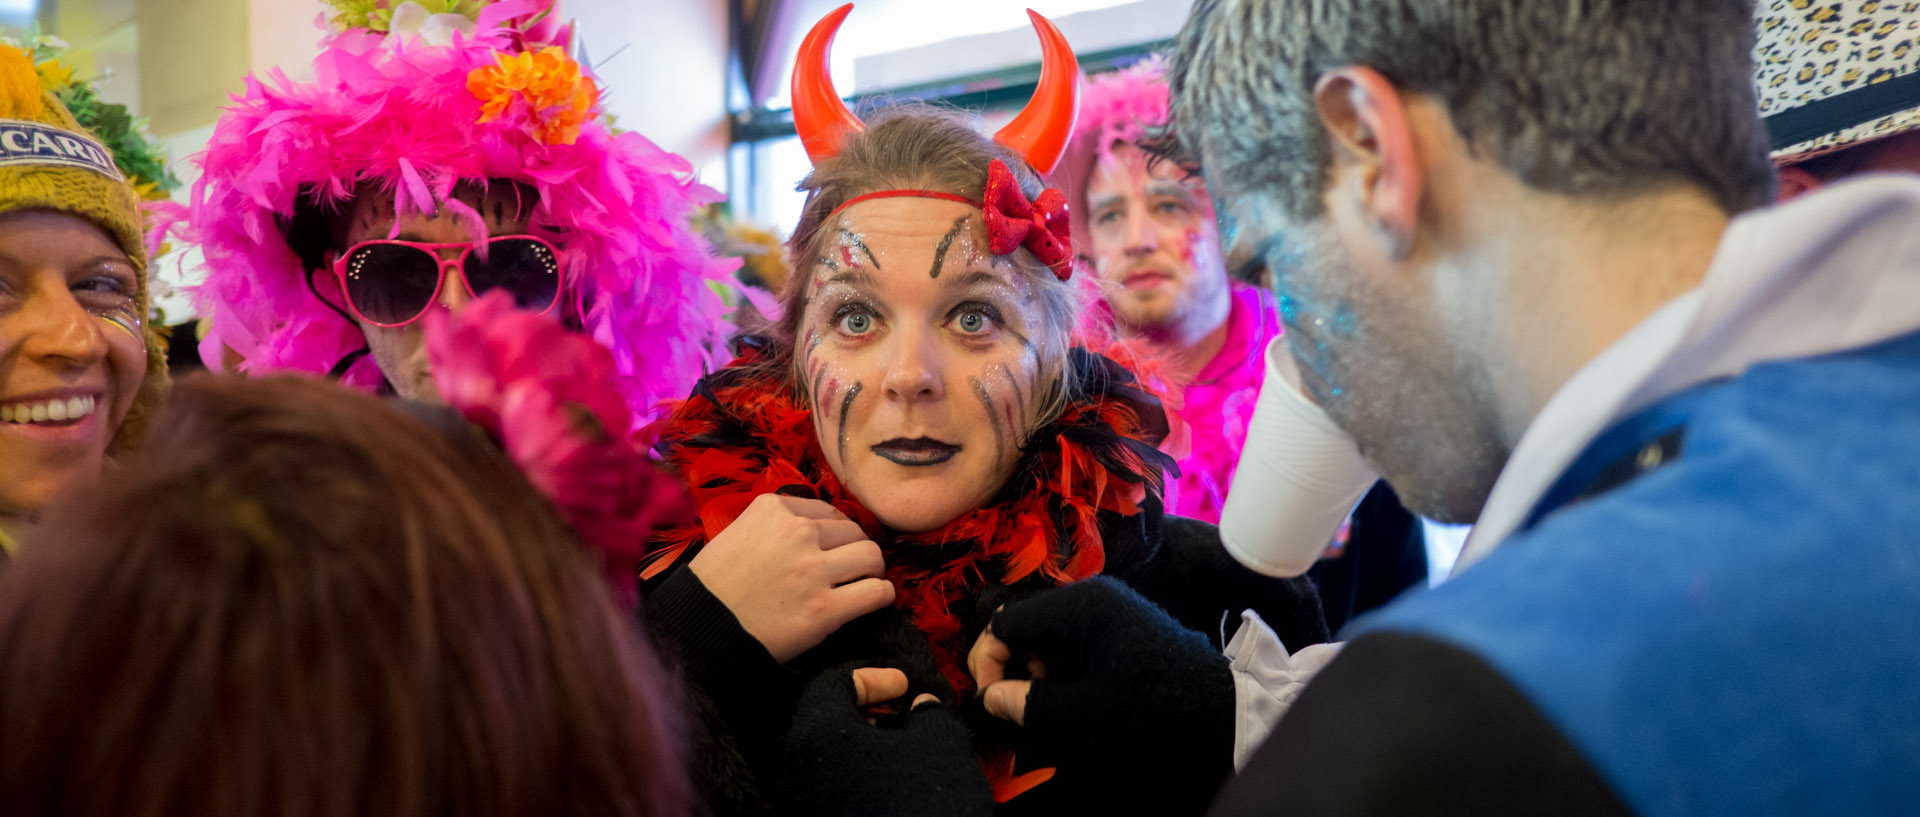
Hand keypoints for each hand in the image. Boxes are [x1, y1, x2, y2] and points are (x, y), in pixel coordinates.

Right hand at [689, 494, 893, 662]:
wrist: (698, 631)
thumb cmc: (712, 586)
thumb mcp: (737, 534)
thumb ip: (775, 526)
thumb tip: (814, 529)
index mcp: (774, 510)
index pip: (828, 512)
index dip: (835, 534)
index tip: (832, 550)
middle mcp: (798, 533)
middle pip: (854, 532)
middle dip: (855, 551)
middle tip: (850, 570)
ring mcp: (813, 570)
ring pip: (872, 557)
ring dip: (872, 571)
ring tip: (864, 583)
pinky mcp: (824, 609)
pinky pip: (876, 592)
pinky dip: (881, 596)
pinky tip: (874, 601)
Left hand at [781, 664, 992, 816]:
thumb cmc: (925, 797)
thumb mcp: (939, 741)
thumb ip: (927, 712)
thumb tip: (922, 705)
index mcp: (817, 735)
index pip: (831, 685)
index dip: (872, 678)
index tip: (904, 685)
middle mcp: (798, 769)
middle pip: (827, 720)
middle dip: (869, 711)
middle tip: (906, 711)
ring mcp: (806, 803)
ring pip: (831, 756)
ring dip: (868, 743)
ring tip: (908, 746)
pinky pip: (835, 785)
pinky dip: (862, 772)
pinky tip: (897, 777)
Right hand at [969, 576, 1235, 808]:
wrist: (1221, 709)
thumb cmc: (1155, 706)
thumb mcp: (1088, 711)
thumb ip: (1031, 703)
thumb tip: (989, 698)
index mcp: (1080, 605)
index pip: (1006, 621)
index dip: (988, 660)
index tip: (991, 699)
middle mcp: (1088, 595)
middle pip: (1023, 623)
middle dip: (1010, 663)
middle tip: (1019, 703)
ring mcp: (1104, 607)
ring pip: (1043, 633)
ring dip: (1033, 667)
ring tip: (1047, 702)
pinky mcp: (1116, 623)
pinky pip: (1067, 637)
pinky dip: (1056, 664)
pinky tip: (1069, 693)